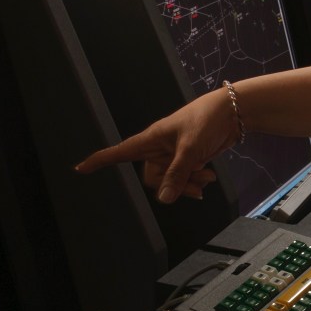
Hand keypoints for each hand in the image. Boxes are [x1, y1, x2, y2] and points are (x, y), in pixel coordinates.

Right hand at [73, 91, 233, 202]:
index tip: (80, 169)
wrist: (231, 112)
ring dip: (188, 183)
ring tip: (207, 178)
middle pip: (152, 177)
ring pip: (170, 181)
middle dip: (173, 184)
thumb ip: (177, 173)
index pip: (119, 152)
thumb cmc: (206, 120)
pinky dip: (194, 181)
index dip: (99, 161)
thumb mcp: (190, 148)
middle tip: (197, 183)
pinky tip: (208, 176)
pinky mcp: (186, 158)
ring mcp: (172, 154)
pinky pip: (182, 178)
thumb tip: (163, 199)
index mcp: (150, 139)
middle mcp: (157, 148)